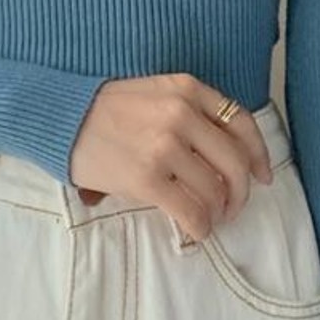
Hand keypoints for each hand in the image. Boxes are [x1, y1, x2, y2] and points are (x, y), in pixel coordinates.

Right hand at [69, 74, 272, 240]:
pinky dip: (201, 226)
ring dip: (219, 212)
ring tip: (210, 219)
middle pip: (234, 161)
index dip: (258, 154)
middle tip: (234, 207)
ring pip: (215, 190)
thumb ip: (189, 111)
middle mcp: (181, 113)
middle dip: (241, 192)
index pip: (240, 122)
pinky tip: (196, 230)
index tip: (261, 175)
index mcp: (186, 89)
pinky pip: (190, 210)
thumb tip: (224, 154)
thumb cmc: (104, 110)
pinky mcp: (146, 177)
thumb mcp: (154, 92)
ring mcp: (164, 146)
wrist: (58, 119)